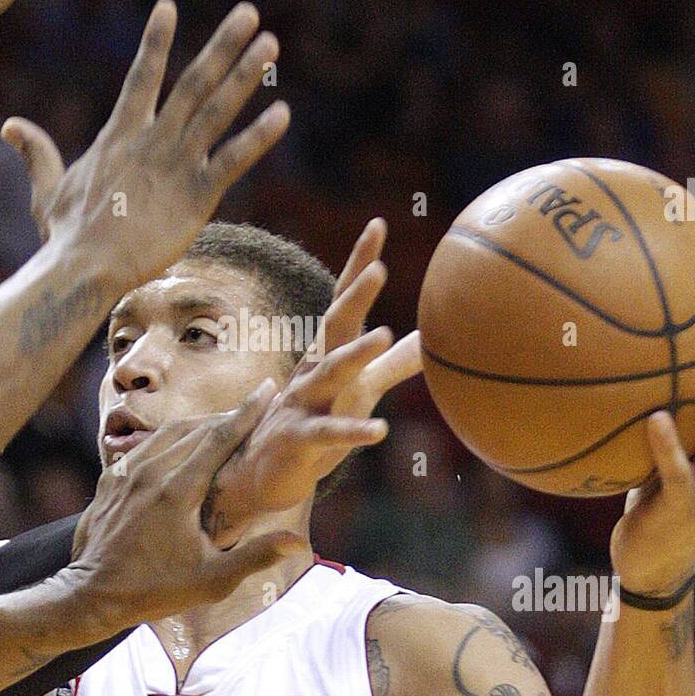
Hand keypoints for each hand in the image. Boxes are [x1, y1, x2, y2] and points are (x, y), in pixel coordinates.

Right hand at [0, 0, 288, 284]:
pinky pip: (234, 159)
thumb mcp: (46, 189)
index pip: (142, 76)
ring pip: (217, 110)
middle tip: (249, 13)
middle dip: (222, 46)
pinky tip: (282, 113)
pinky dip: (259, 136)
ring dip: (245, 76)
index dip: (155, 41)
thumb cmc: (66, 236)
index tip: (168, 6)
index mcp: (119, 135)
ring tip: (271, 44)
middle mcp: (152, 141)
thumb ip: (37, 154)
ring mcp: (176, 165)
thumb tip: (10, 127)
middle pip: (193, 82)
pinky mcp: (197, 195)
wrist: (85, 268)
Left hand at [66, 380, 306, 633]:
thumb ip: (255, 556)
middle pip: (197, 428)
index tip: (267, 388)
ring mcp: (127, 472)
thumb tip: (297, 542)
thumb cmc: (154, 590)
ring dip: (199, 423)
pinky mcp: (111, 479)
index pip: (220, 437)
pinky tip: (180, 444)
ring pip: (169, 431)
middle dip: (229, 415)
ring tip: (222, 422)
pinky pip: (145, 445)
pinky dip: (170, 436)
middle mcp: (151, 472)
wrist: (90, 595)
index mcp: (178, 491)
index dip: (248, 411)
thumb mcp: (211, 581)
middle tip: (253, 408)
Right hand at [204, 219, 421, 544]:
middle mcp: (313, 369)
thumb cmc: (314, 421)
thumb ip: (394, 365)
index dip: (358, 263)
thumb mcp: (359, 389)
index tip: (378, 224)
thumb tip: (432, 338)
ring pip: (328, 373)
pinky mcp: (298, 438)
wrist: (261, 471)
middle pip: (334, 325)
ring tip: (382, 335)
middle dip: (354, 296)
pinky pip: (328, 434)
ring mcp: (302, 402)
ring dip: (354, 354)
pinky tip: (380, 431)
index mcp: (328, 352)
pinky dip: (353, 431)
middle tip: (380, 268)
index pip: (344, 300)